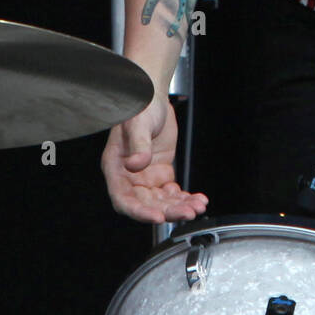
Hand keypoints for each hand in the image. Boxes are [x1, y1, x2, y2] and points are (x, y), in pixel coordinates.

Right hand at [101, 94, 208, 224]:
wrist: (153, 98)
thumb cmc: (139, 107)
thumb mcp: (138, 124)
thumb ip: (138, 144)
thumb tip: (136, 164)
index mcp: (116, 168)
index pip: (124, 199)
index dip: (140, 211)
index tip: (158, 216)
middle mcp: (130, 177)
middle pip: (147, 204)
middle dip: (168, 211)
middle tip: (188, 212)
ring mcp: (146, 177)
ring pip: (162, 201)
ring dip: (180, 207)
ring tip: (198, 207)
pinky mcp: (161, 174)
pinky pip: (172, 192)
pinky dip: (185, 198)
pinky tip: (198, 199)